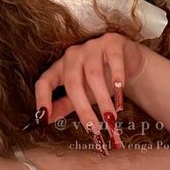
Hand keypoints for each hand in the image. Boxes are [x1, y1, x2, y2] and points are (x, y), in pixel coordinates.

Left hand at [32, 33, 147, 153]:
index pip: (44, 82)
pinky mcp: (111, 41)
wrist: (127, 63)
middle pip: (73, 83)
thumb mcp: (81, 94)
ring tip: (111, 117)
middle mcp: (72, 56)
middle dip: (83, 108)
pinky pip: (114, 60)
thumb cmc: (100, 80)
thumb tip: (46, 121)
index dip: (42, 99)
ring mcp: (91, 47)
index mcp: (59, 68)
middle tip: (94, 128)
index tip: (44, 119)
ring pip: (94, 75)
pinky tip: (120, 89)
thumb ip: (63, 105)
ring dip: (103, 98)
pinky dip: (117, 76)